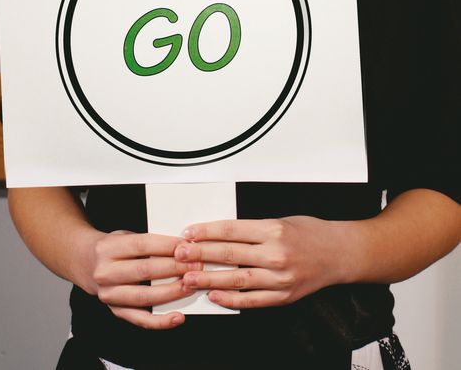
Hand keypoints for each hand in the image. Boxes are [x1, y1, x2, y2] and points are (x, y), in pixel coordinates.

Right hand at [88, 230, 201, 328]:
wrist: (84, 262)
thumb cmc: (111, 248)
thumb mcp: (123, 235)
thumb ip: (147, 242)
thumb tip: (180, 247)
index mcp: (109, 248)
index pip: (142, 245)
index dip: (167, 246)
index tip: (187, 246)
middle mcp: (106, 272)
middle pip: (145, 270)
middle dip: (174, 268)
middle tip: (196, 265)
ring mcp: (109, 295)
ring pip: (144, 296)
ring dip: (171, 292)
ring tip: (191, 285)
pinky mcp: (115, 311)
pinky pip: (140, 319)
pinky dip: (160, 321)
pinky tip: (178, 317)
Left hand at [174, 217, 346, 309]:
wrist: (340, 253)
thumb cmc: (311, 233)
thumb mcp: (281, 220)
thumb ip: (253, 229)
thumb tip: (221, 234)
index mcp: (273, 229)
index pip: (231, 230)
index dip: (207, 231)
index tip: (189, 233)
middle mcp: (276, 253)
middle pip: (230, 254)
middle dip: (200, 254)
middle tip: (179, 253)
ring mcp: (279, 277)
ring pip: (236, 279)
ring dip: (209, 279)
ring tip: (188, 277)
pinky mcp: (283, 296)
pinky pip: (252, 300)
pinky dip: (231, 299)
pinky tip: (214, 296)